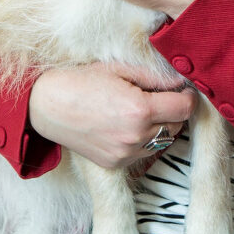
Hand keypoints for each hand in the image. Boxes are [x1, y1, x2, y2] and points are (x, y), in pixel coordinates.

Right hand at [28, 63, 195, 170]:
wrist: (47, 106)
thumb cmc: (81, 82)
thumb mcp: (120, 69)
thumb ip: (155, 77)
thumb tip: (181, 81)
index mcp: (140, 110)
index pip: (185, 108)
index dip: (187, 96)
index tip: (180, 89)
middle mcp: (136, 136)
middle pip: (177, 126)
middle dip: (172, 110)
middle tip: (156, 97)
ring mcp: (125, 154)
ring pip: (162, 141)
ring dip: (159, 127)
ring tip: (138, 111)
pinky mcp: (116, 164)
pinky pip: (143, 152)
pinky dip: (142, 140)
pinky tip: (123, 125)